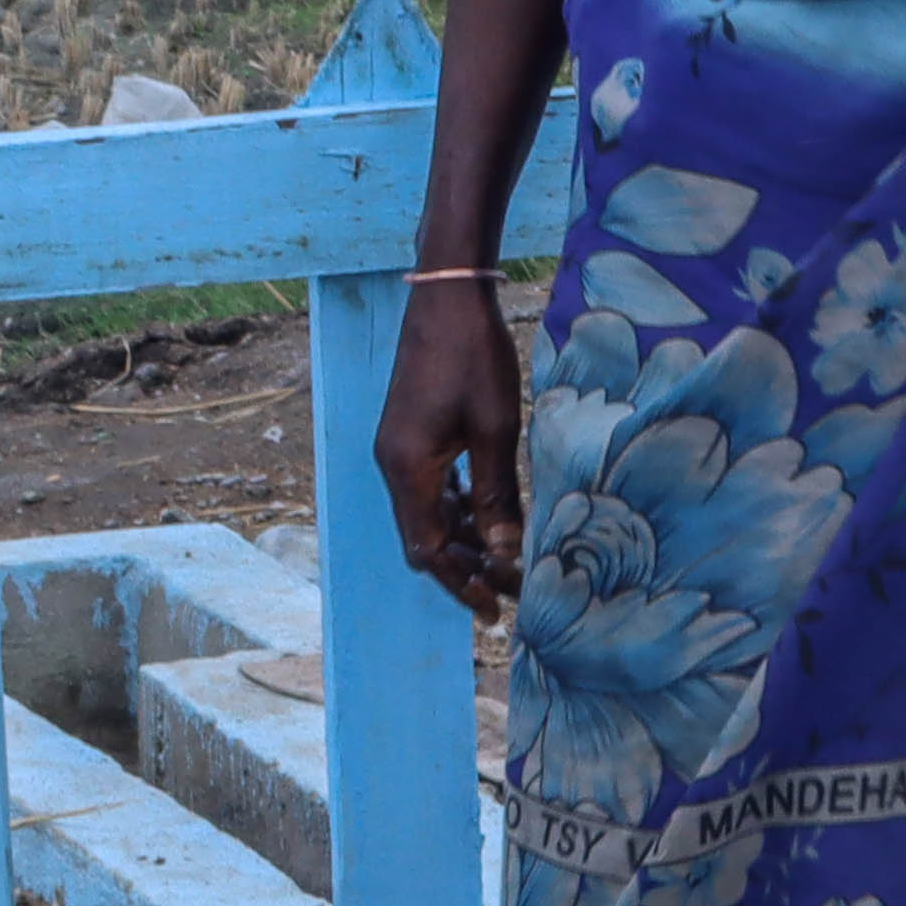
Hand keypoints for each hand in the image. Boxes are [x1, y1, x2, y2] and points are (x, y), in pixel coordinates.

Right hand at [375, 273, 530, 623]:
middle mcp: (394, 465)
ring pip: (429, 513)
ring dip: (465, 539)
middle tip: (511, 592)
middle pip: (425, 538)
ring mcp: (401, 449)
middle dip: (466, 568)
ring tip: (507, 559)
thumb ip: (497, 494)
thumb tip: (505, 553)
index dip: (461, 583)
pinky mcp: (413, 434)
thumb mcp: (495, 430)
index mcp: (407, 469)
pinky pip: (433, 486)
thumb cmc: (474, 357)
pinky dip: (460, 508)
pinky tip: (491, 514)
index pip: (427, 549)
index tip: (495, 609)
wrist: (448, 296)